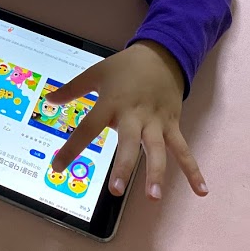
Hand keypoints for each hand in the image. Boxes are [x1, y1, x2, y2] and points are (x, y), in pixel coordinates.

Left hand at [46, 41, 207, 199]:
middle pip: (128, 142)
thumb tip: (48, 100)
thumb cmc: (124, 68)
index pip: (88, 128)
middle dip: (124, 165)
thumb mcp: (95, 73)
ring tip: (154, 197)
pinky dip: (193, 169)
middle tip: (115, 190)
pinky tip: (201, 191)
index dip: (72, 148)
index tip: (57, 167)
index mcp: (111, 103)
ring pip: (157, 149)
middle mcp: (134, 115)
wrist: (162, 54)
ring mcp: (156, 122)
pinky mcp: (172, 124)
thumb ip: (72, 89)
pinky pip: (183, 149)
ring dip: (157, 172)